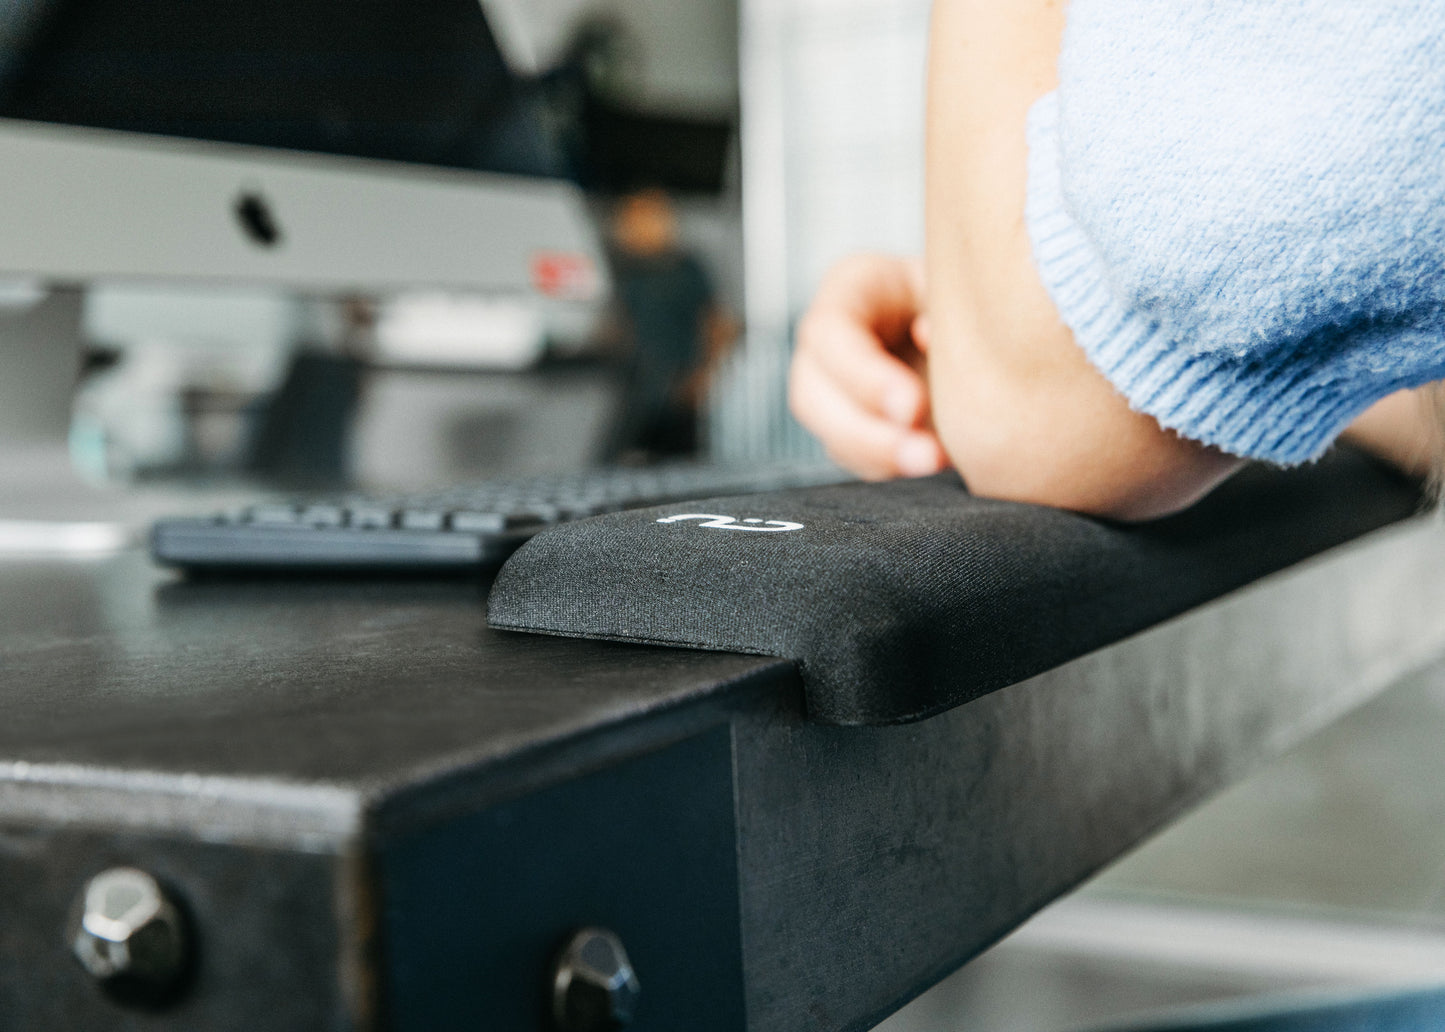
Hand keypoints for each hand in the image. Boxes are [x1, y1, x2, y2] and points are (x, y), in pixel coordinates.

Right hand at [789, 254, 948, 479]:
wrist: (972, 313)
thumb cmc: (963, 289)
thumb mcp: (957, 283)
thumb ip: (941, 307)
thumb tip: (926, 335)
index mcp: (849, 289)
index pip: (829, 332)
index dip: (864, 376)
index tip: (912, 406)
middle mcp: (827, 343)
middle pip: (812, 395)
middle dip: (866, 434)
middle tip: (924, 454)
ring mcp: (833, 389)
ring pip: (831, 434)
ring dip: (881, 457)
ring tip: (934, 462)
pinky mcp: (854, 426)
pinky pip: (859, 457)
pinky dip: (893, 466)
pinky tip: (935, 462)